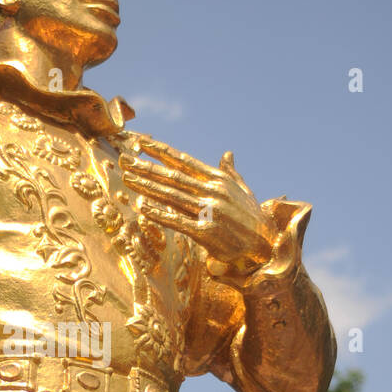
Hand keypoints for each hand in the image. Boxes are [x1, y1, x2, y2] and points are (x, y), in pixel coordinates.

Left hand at [120, 145, 277, 278]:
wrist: (266, 247)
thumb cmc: (253, 219)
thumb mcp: (244, 192)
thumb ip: (232, 173)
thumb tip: (227, 153)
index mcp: (219, 180)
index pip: (184, 162)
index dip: (161, 152)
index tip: (141, 143)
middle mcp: (213, 192)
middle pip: (173, 176)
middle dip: (146, 168)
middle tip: (125, 160)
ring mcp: (209, 211)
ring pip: (171, 195)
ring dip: (147, 186)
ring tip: (127, 177)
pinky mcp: (206, 233)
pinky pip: (176, 220)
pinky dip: (158, 212)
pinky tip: (141, 206)